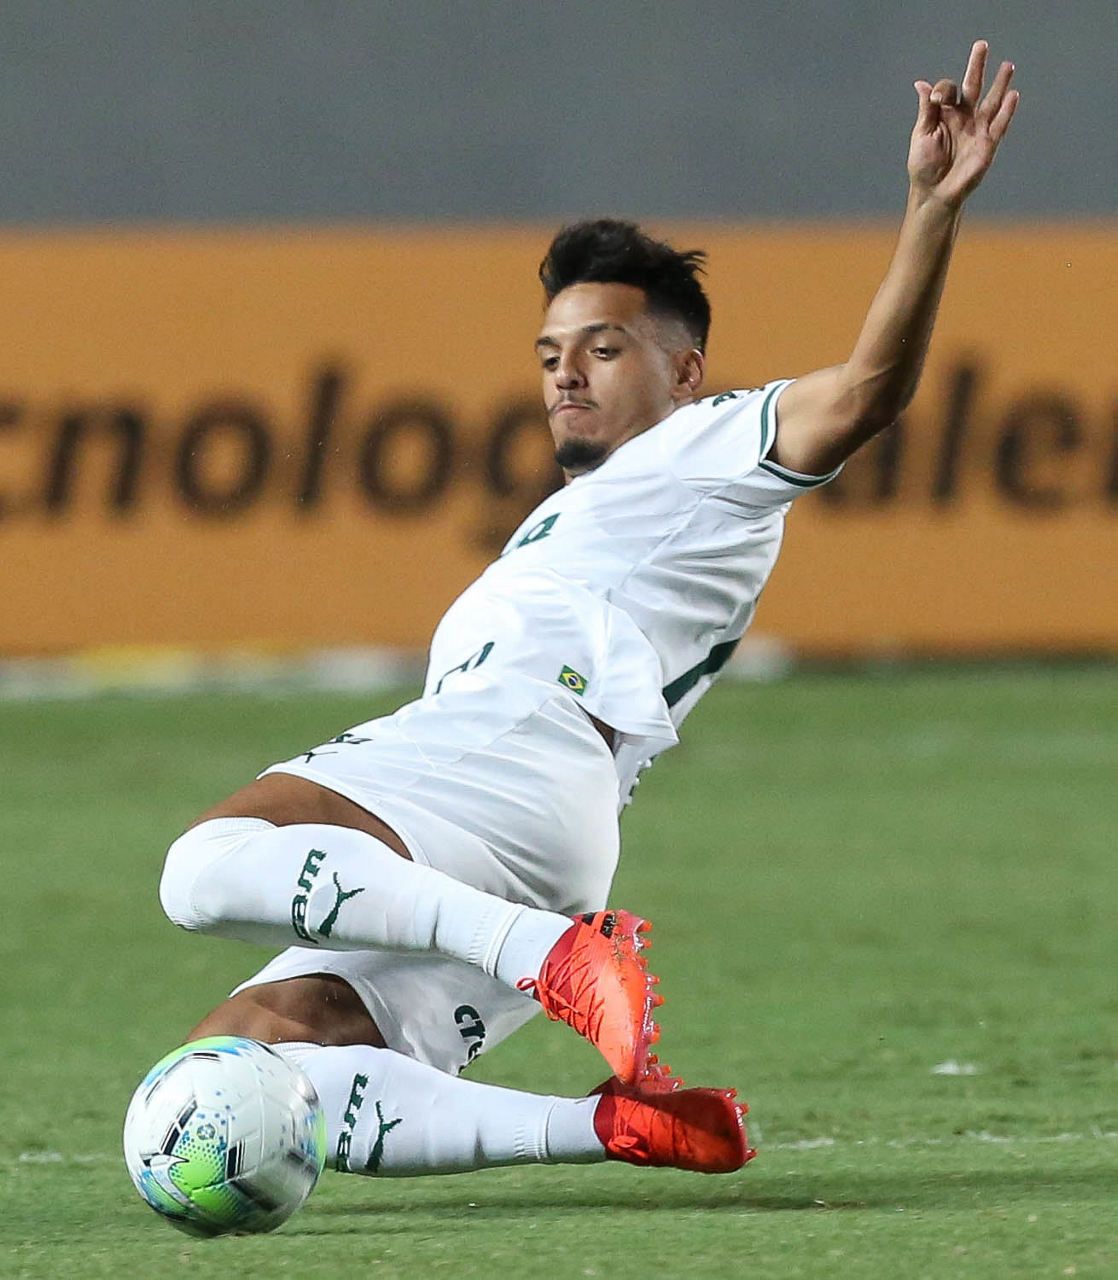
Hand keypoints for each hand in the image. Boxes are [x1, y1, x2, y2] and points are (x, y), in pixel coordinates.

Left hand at [908, 40, 1018, 207]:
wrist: (935, 193)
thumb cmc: (923, 166)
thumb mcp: (921, 135)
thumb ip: (926, 110)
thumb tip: (922, 84)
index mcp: (944, 115)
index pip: (948, 90)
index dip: (943, 90)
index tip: (936, 99)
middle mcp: (963, 118)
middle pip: (972, 86)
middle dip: (977, 67)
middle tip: (981, 45)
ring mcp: (977, 129)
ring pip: (991, 101)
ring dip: (999, 84)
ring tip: (1007, 65)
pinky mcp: (988, 144)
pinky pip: (1000, 124)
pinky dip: (1006, 110)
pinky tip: (1013, 95)